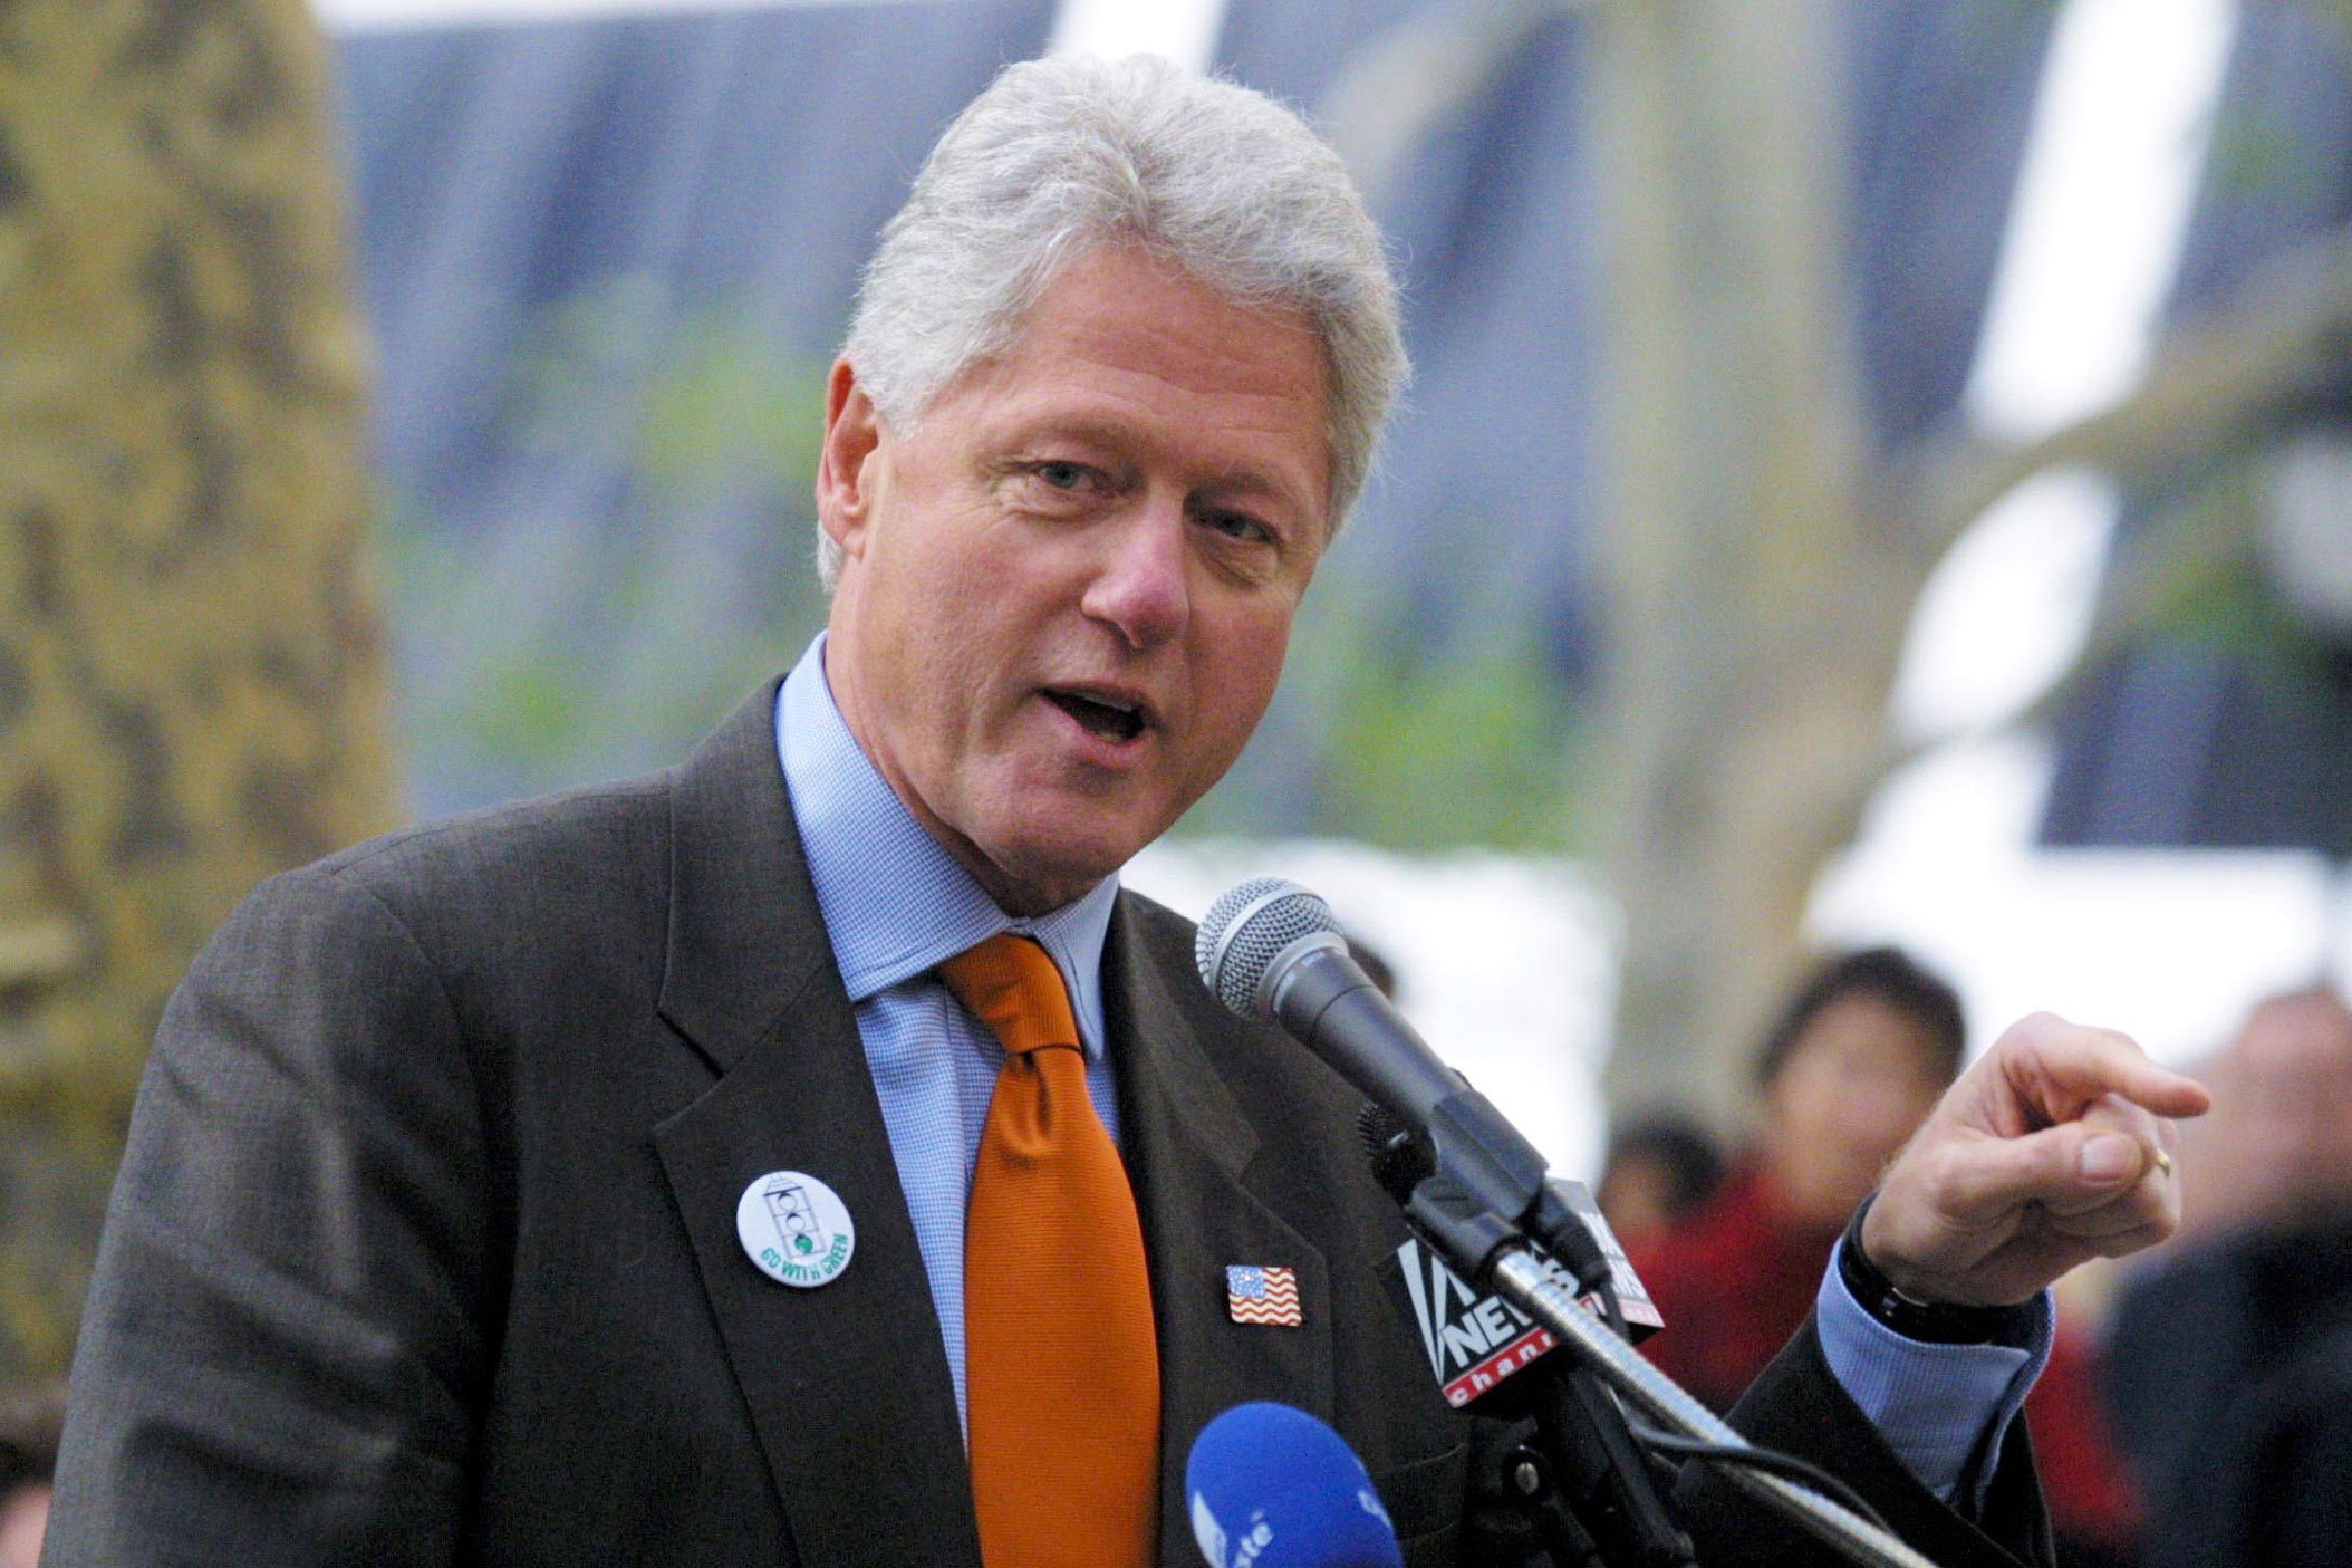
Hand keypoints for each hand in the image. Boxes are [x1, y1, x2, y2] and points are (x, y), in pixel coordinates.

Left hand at [1859, 1012, 2210, 1306]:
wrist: (1938, 1253)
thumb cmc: (1929, 1202)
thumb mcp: (1959, 1184)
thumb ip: (2037, 1165)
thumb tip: (2126, 1155)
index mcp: (2035, 1052)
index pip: (2103, 1059)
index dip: (2146, 1083)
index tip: (2194, 1103)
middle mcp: (2092, 1078)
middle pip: (2135, 1137)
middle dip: (2080, 1186)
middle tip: (2019, 1193)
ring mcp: (2128, 1128)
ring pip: (2155, 1182)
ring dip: (2092, 1215)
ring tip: (2038, 1204)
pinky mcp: (2149, 1178)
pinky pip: (2160, 1218)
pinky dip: (2109, 1236)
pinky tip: (2065, 1222)